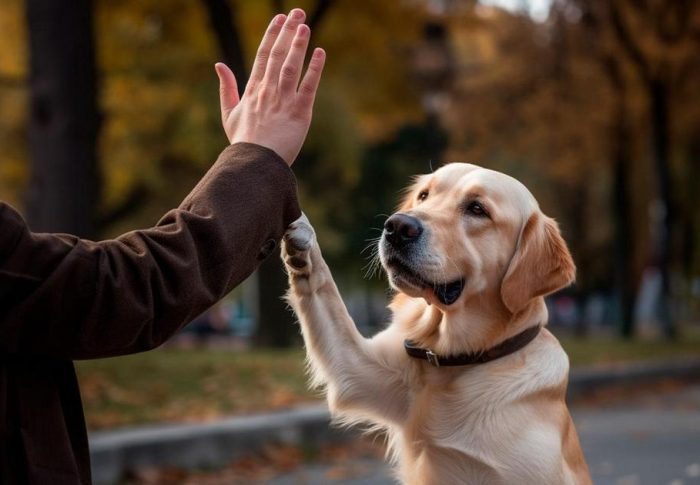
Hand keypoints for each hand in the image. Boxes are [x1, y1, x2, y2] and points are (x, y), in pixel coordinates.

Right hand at [214, 9, 325, 165]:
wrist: (255, 164)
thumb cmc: (243, 142)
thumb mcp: (229, 115)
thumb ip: (226, 88)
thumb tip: (218, 64)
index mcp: (253, 90)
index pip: (263, 56)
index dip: (272, 35)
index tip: (280, 19)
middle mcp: (268, 91)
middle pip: (279, 55)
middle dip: (288, 32)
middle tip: (297, 12)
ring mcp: (284, 101)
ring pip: (292, 67)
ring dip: (299, 45)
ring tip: (305, 26)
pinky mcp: (300, 113)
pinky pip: (308, 87)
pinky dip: (315, 69)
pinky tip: (320, 53)